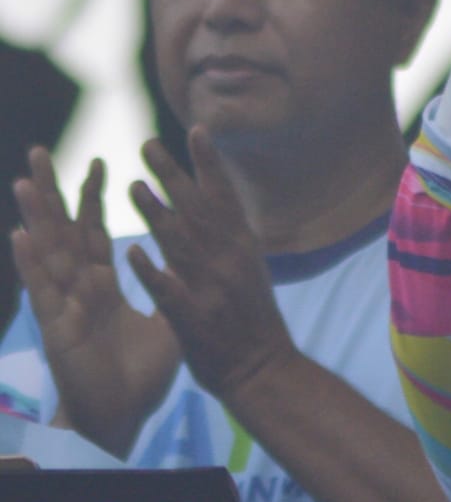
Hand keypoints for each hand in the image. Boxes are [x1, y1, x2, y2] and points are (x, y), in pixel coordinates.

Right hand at [10, 147, 179, 455]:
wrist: (125, 418)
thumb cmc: (140, 375)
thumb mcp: (165, 323)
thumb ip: (169, 291)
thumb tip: (189, 264)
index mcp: (103, 285)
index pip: (97, 232)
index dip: (95, 198)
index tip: (100, 161)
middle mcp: (80, 289)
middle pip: (65, 230)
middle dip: (54, 192)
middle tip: (41, 151)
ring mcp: (66, 305)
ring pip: (48, 252)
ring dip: (36, 216)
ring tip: (23, 180)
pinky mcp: (59, 328)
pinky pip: (45, 291)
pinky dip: (33, 263)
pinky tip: (22, 235)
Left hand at [126, 128, 298, 401]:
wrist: (265, 371)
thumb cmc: (253, 322)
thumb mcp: (250, 272)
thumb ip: (228, 241)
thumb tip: (211, 207)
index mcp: (244, 248)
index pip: (225, 197)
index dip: (210, 164)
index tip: (197, 130)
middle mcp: (230, 262)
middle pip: (199, 211)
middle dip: (173, 176)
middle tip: (148, 145)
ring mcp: (213, 290)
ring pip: (181, 245)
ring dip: (158, 214)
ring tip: (134, 186)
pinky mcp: (194, 320)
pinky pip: (169, 292)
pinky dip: (152, 272)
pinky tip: (133, 253)